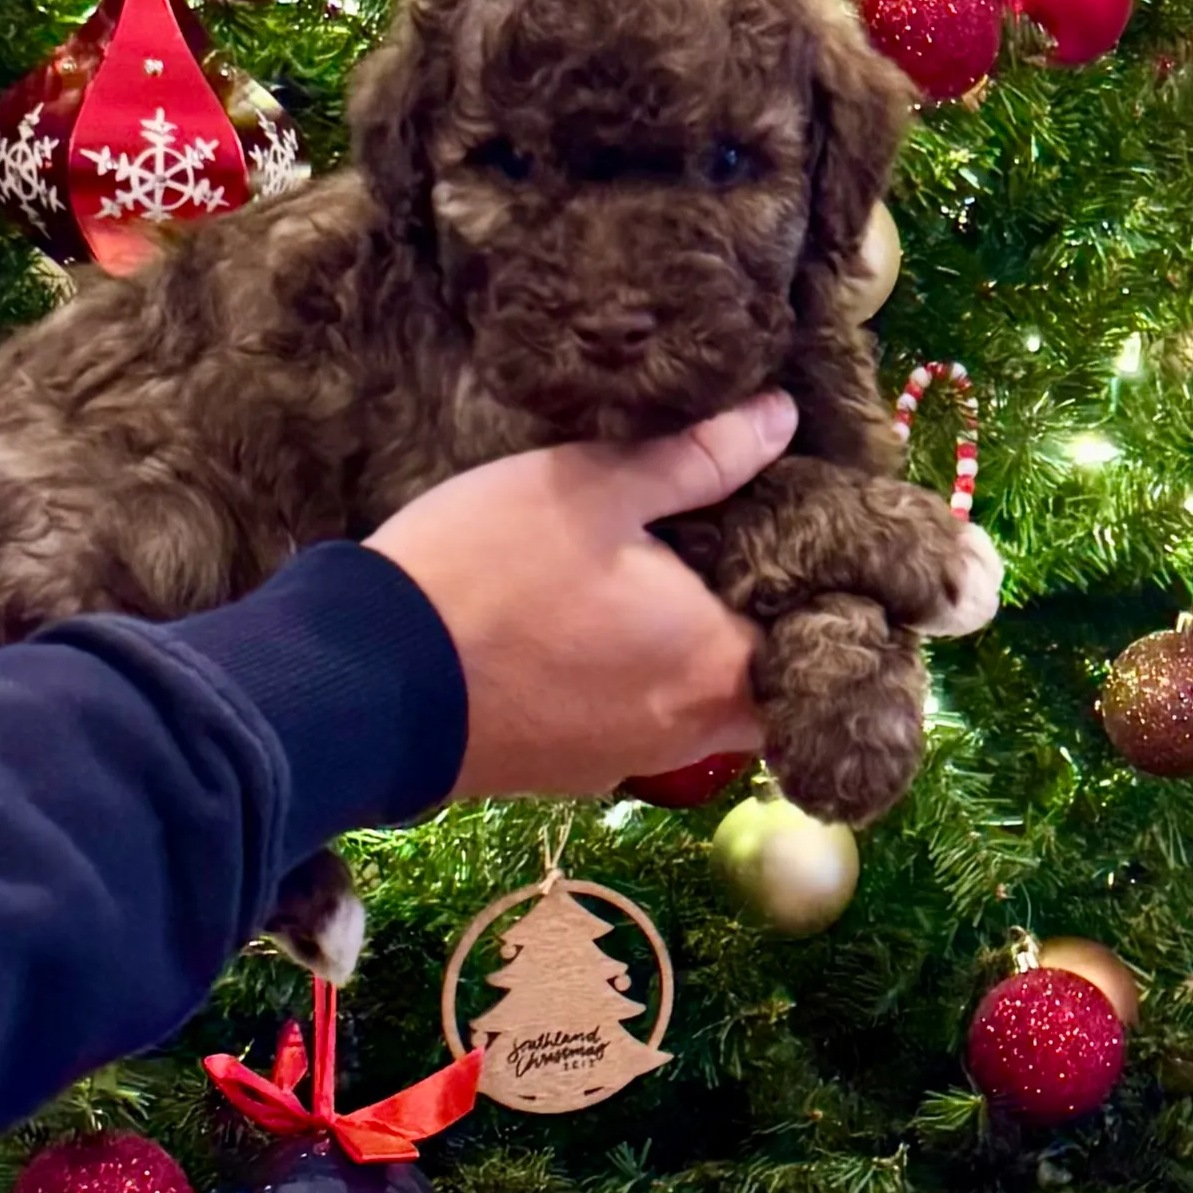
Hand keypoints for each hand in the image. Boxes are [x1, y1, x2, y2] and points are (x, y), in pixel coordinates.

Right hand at [365, 391, 796, 800]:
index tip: (809, 548)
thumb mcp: (589, 487)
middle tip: (734, 560)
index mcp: (715, 663)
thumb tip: (783, 419)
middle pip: (762, 692)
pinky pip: (628, 724)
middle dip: (761, 634)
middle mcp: (683, 731)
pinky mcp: (559, 772)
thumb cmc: (488, 572)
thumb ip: (698, 457)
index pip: (823, 650)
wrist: (364, 680)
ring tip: (661, 585)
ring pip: (693, 711)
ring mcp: (618, 762)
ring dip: (694, 659)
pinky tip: (589, 629)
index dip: (828, 600)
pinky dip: (632, 682)